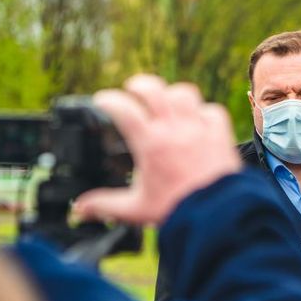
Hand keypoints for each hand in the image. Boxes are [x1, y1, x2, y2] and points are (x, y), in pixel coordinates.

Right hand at [73, 75, 241, 225]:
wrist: (217, 215)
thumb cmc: (177, 210)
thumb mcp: (135, 209)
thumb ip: (105, 205)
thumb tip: (80, 208)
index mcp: (150, 143)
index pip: (123, 108)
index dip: (108, 100)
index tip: (102, 101)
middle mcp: (174, 129)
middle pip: (153, 88)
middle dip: (139, 85)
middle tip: (133, 90)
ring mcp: (199, 129)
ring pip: (185, 93)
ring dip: (173, 95)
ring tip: (167, 102)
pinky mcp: (220, 135)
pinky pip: (213, 111)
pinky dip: (204, 112)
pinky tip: (198, 121)